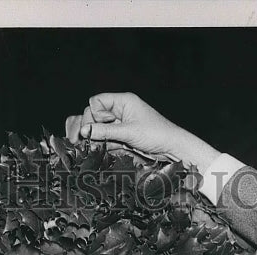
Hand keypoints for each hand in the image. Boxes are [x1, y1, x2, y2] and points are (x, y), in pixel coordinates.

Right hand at [64, 92, 220, 172]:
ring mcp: (120, 124)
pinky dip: (102, 145)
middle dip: (91, 128)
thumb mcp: (129, 132)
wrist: (172, 149)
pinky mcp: (122, 137)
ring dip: (95, 138)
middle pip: (94, 116)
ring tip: (92, 147)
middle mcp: (120, 111)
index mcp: (123, 101)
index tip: (98, 126)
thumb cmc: (157, 134)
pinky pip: (106, 139)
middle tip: (87, 140)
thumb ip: (105, 131)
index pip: (96, 102)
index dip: (94, 114)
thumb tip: (83, 130)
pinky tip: (101, 150)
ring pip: (98, 129)